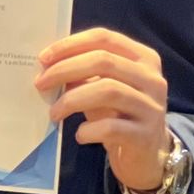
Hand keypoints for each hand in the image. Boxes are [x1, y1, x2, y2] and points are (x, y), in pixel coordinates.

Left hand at [34, 28, 170, 192]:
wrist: (146, 155)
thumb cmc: (119, 113)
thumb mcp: (103, 87)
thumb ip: (84, 72)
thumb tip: (48, 66)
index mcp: (143, 57)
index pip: (104, 38)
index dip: (71, 45)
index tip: (43, 58)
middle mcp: (152, 79)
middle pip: (104, 61)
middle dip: (65, 69)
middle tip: (40, 83)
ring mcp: (152, 107)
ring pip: (108, 91)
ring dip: (72, 100)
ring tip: (54, 113)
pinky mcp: (145, 135)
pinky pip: (111, 127)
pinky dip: (88, 130)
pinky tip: (79, 135)